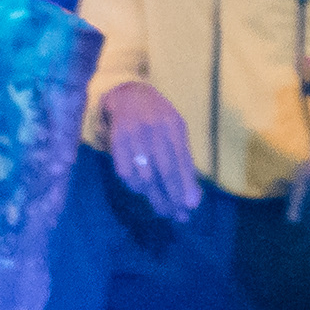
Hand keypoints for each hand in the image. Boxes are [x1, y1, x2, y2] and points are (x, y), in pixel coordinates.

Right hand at [99, 81, 202, 221]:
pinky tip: (144, 193)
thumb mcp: (175, 130)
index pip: (181, 160)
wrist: (127, 94)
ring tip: (164, 210)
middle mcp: (154, 129)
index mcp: (173, 125)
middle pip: (164, 170)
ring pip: (145, 175)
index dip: (186, 185)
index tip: (191, 206)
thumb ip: (184, 160)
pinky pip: (126, 173)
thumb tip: (192, 196)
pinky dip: (136, 187)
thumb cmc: (158, 117)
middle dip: (172, 196)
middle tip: (179, 216)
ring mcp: (134, 135)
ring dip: (155, 197)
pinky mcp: (116, 142)